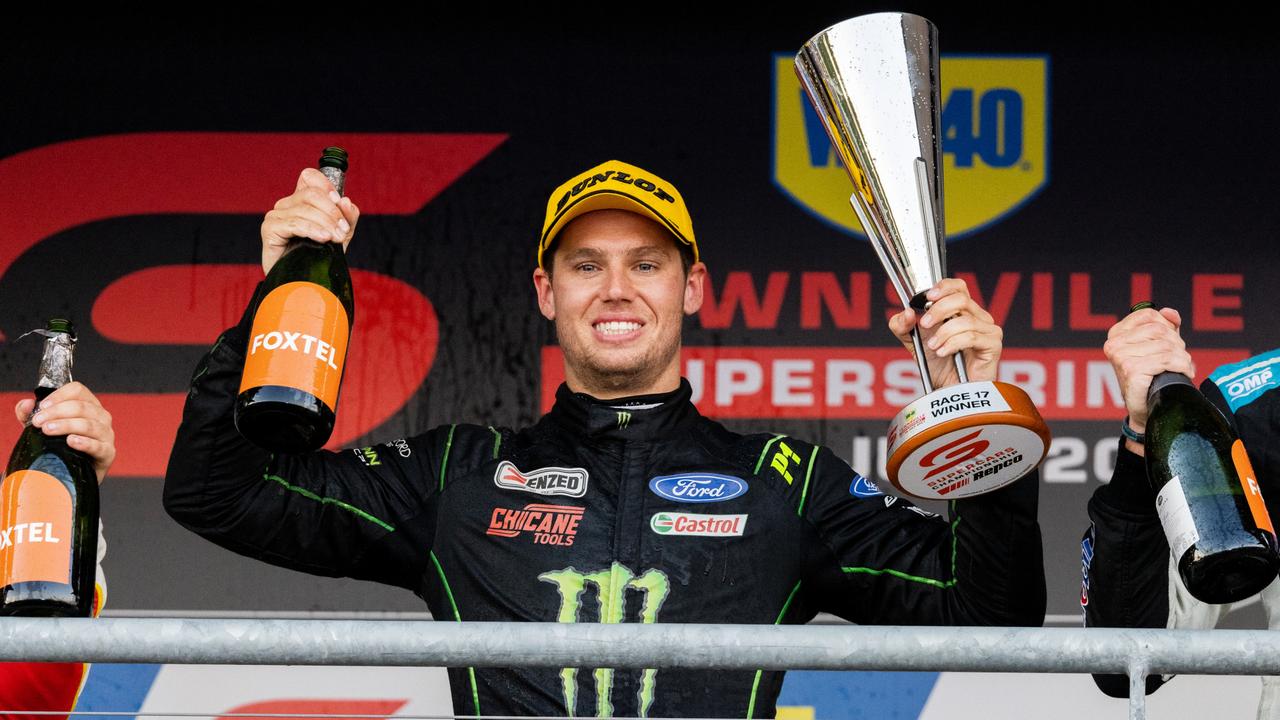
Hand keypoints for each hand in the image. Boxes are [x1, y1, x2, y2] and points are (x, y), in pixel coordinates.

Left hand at [14, 382, 114, 482]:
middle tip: (39, 422)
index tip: (41, 406)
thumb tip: (26, 404)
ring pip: (89, 424)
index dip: (59, 395)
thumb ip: (29, 415)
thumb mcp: (42, 428)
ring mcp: (106, 434)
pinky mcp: (108, 453)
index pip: (77, 390)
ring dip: (67, 425)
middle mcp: (100, 417)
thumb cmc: (60, 447)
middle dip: (57, 412)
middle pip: (82, 406)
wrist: (72, 474)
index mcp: (87, 405)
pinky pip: (99, 446)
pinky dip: (85, 442)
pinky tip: (71, 441)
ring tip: (48, 430)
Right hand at [260, 168, 360, 274]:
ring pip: (305, 210)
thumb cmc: (320, 258)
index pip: (309, 177)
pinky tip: (323, 239)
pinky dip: (312, 230)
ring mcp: (276, 215)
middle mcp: (287, 204)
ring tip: (337, 238)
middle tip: (343, 230)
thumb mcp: (341, 235)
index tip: (339, 201)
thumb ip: (348, 218)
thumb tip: (346, 201)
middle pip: (311, 194)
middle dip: (332, 211)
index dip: (325, 185)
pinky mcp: (270, 229)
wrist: (304, 283)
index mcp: (302, 201)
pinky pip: (294, 223)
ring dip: (326, 224)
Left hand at [888, 278, 1002, 386]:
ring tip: (933, 346)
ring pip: (965, 320)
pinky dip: (953, 343)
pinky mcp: (993, 345)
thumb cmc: (938, 365)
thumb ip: (902, 327)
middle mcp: (977, 317)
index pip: (958, 287)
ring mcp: (988, 330)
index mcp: (961, 311)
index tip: (927, 297)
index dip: (944, 287)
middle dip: (938, 310)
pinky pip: (972, 337)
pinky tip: (943, 352)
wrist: (950, 392)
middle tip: (924, 325)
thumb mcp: (912, 343)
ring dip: (944, 332)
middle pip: (961, 299)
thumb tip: (906, 312)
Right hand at [1102, 306, 1192, 437]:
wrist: (1146, 409)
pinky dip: (1181, 366)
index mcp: (1116, 334)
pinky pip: (1166, 360)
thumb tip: (1169, 312)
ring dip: (1182, 357)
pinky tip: (1183, 373)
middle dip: (1177, 344)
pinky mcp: (1131, 370)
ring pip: (1165, 346)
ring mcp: (1120, 357)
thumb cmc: (1150, 378)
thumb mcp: (1156, 348)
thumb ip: (1163, 327)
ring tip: (1183, 367)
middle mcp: (1114, 344)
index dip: (1168, 326)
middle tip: (1180, 359)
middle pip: (1159, 330)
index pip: (1148, 315)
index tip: (1172, 343)